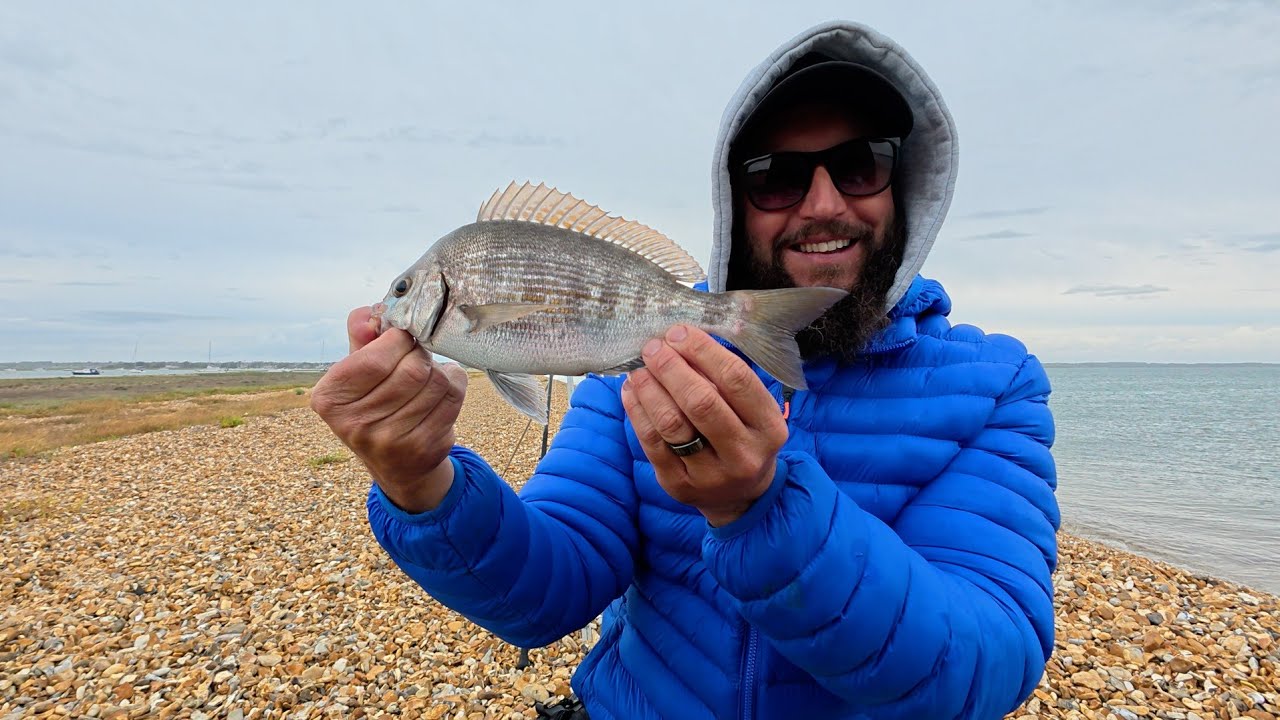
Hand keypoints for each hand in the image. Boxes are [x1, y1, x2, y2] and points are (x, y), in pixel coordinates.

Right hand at [310, 306, 467, 512]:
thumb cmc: (374, 403)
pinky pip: (454, 396)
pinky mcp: (424, 448)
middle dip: (420, 354)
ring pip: (437, 380)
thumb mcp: (356, 370)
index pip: (375, 359)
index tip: (400, 338)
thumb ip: (361, 337)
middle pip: (412, 369)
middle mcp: (356, 425)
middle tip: (416, 356)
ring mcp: (392, 441)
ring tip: (426, 376)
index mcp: (330, 399)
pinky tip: (439, 391)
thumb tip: (370, 313)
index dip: (397, 340)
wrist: (396, 464)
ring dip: (439, 370)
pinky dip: (454, 384)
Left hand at [620, 325, 787, 525]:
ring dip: (650, 389)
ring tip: (639, 369)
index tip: (679, 333)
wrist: (740, 497)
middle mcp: (744, 454)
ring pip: (672, 423)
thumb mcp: (752, 411)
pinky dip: (637, 411)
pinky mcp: (679, 486)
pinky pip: (651, 443)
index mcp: (769, 427)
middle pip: (701, 402)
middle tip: (653, 347)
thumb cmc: (743, 437)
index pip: (736, 380)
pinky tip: (632, 391)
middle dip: (671, 368)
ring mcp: (711, 475)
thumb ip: (725, 378)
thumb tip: (681, 338)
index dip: (703, 351)